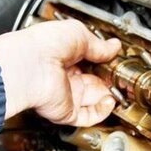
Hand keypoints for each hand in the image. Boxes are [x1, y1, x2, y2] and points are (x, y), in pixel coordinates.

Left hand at [0, 20, 121, 126]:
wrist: (30, 65)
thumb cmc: (44, 44)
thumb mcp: (79, 34)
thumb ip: (99, 45)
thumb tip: (114, 46)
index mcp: (64, 55)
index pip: (89, 61)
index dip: (104, 61)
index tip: (115, 59)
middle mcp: (64, 76)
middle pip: (94, 81)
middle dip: (109, 79)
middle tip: (120, 75)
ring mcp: (66, 94)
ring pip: (94, 100)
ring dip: (109, 95)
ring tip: (119, 88)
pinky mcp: (67, 111)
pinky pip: (88, 116)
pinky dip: (102, 111)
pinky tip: (110, 101)